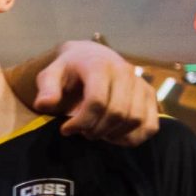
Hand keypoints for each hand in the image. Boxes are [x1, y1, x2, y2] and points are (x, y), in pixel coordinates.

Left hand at [29, 40, 158, 144]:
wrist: (91, 57)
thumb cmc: (68, 70)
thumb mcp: (50, 74)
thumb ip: (46, 89)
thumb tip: (44, 104)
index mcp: (99, 66)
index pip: (97, 101)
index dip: (81, 122)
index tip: (65, 129)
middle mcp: (126, 72)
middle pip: (118, 113)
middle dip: (96, 130)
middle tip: (82, 132)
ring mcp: (141, 84)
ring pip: (136, 120)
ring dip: (113, 134)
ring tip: (96, 132)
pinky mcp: (150, 96)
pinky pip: (151, 125)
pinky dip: (134, 137)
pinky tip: (114, 136)